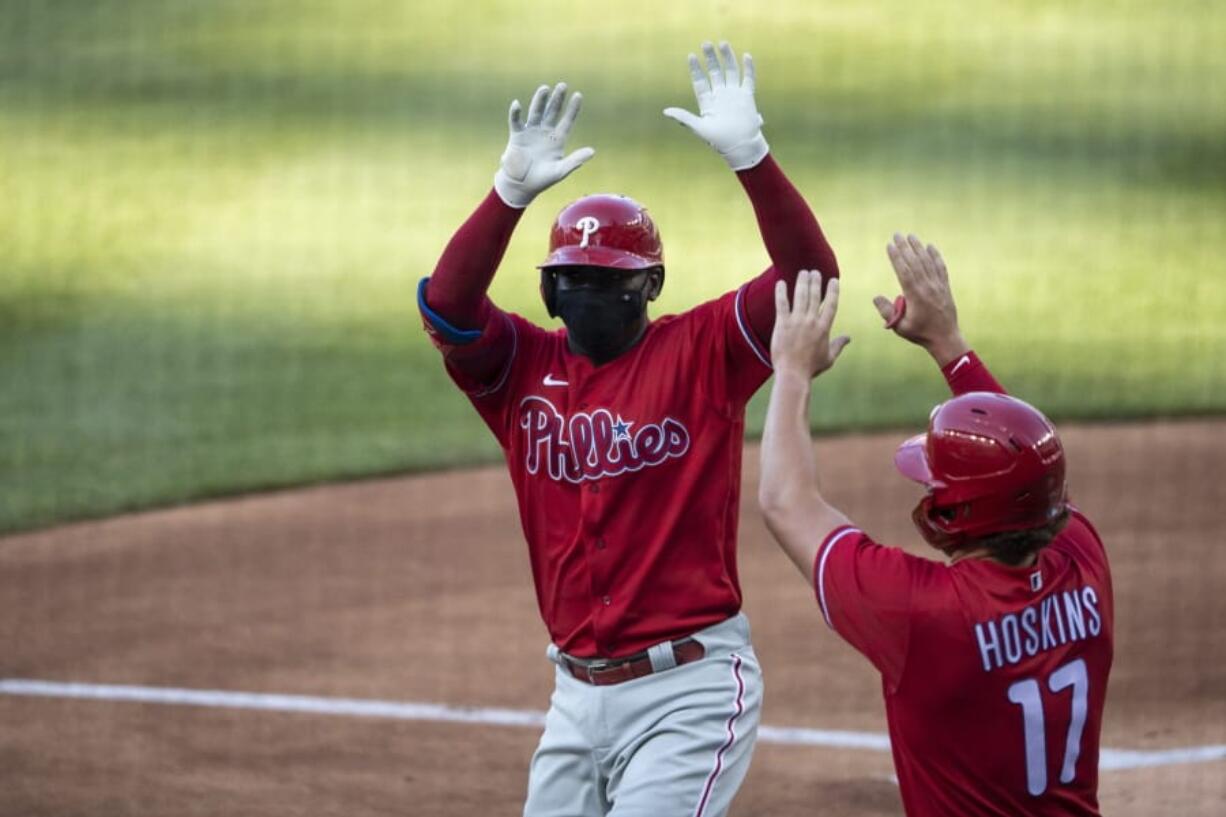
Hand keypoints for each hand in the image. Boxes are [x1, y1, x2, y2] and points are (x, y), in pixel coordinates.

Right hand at [493, 83, 594, 208]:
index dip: (573, 109)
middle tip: (562, 86)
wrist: (522, 186)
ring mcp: (531, 132)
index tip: (578, 95)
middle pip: (552, 112)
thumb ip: (575, 160)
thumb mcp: (561, 171)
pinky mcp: (517, 136)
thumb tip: (592, 151)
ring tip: (545, 88)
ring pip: (536, 112)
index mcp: (557, 139)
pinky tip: (517, 104)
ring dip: (540, 101)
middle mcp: (545, 132)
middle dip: (557, 99)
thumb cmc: (543, 179)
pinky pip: (516, 122)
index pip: (567, 120)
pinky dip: (516, 114)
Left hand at [663, 41, 768, 170]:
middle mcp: (720, 95)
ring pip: (730, 71)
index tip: (691, 56)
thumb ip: (684, 117)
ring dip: (727, 58)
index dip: (695, 69)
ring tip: (722, 43)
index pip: (700, 80)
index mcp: (707, 101)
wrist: (740, 146)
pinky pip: (748, 79)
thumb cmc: (719, 140)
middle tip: (705, 44)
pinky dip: (748, 68)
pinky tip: (746, 56)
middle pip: (714, 72)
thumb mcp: (699, 128)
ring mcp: (734, 94)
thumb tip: (665, 112)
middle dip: (710, 58)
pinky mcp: (747, 96)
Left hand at [771, 271, 849, 378]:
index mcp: (824, 328)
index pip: (831, 304)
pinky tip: (781, 283)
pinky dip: (781, 292)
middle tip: (815, 272)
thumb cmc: (811, 368)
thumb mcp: (829, 358)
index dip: (832, 290)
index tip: (833, 280)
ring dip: (802, 282)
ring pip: (800, 296)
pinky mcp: (782, 324)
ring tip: (803, 272)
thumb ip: (839, 345)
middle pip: (815, 296)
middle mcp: (811, 321)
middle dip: (816, 281)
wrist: (793, 374)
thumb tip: (848, 338)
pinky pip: (782, 304)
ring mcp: (797, 321)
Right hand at [876, 234, 968, 365]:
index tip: (890, 245)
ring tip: (911, 236)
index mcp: (915, 295)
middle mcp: (928, 287)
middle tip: (897, 234)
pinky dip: (935, 256)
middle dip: (905, 247)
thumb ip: (887, 311)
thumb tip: (876, 297)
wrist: (945, 337)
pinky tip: (930, 247)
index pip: (904, 271)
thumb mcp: (900, 326)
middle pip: (915, 262)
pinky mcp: (945, 287)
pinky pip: (940, 267)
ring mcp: (938, 285)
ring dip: (918, 248)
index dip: (896, 257)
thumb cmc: (920, 333)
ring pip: (927, 262)